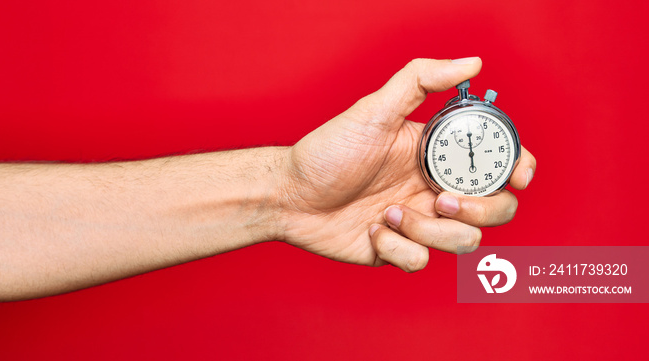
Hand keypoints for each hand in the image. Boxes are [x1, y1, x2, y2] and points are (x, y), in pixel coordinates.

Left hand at [277, 58, 536, 271]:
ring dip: (426, 230)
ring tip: (388, 212)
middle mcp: (435, 190)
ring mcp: (420, 223)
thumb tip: (473, 61)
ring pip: (463, 241)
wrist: (289, 195)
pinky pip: (421, 263)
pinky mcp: (399, 250)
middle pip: (495, 209)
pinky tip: (373, 230)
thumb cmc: (328, 150)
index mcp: (437, 156)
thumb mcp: (374, 110)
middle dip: (477, 210)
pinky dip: (396, 248)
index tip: (516, 176)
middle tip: (440, 200)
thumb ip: (421, 81)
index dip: (519, 170)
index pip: (498, 164)